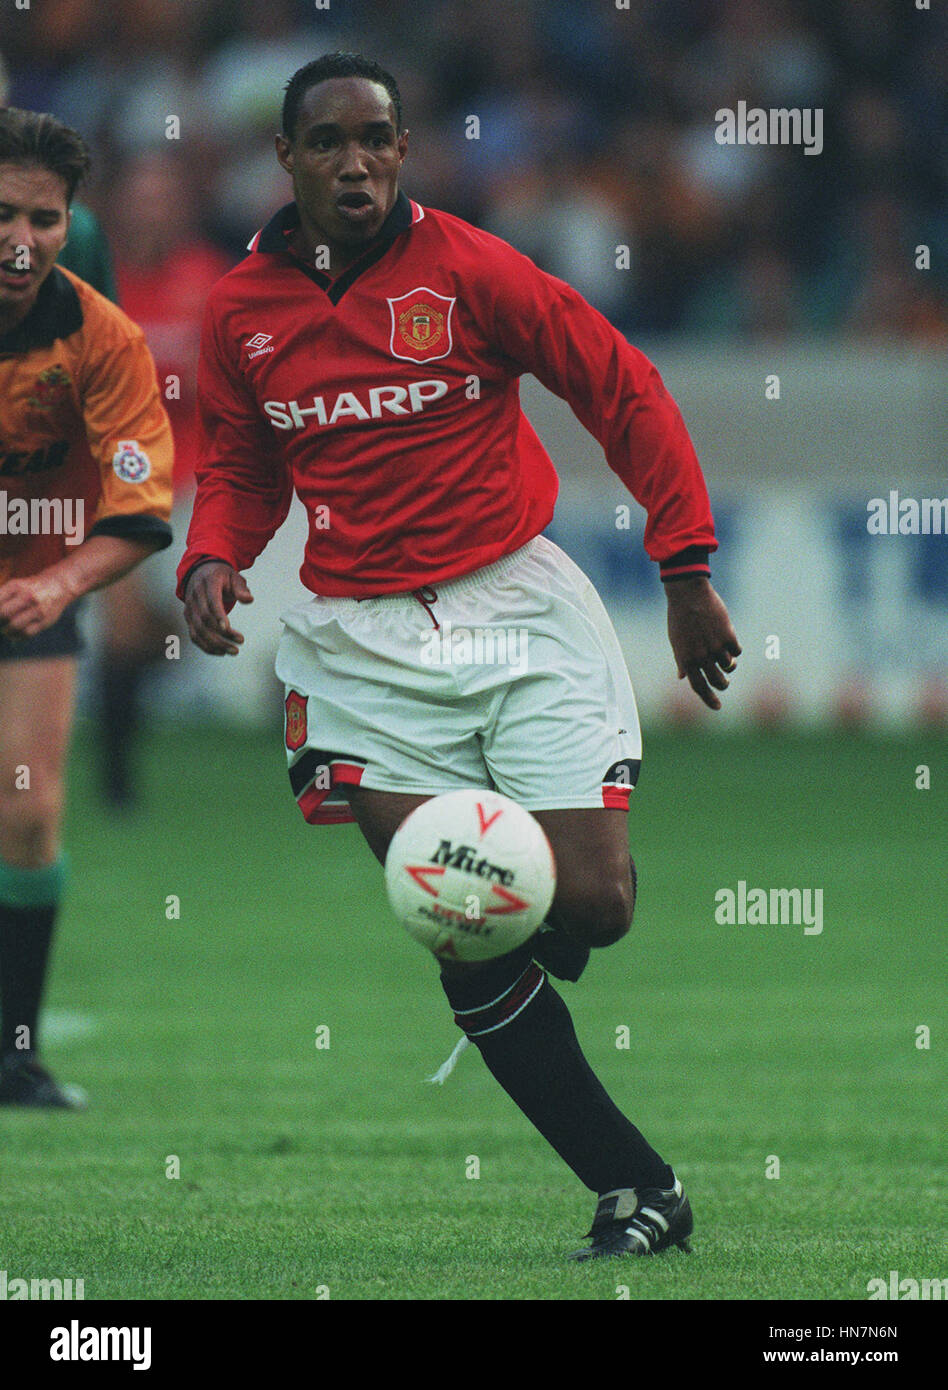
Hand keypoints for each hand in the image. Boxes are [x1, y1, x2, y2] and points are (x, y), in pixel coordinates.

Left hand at [0, 572, 73, 639]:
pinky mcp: (45, 621)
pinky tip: (14, 635)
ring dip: (6, 631)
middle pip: (4, 614)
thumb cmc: (31, 588)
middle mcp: (27, 596)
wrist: (58, 586)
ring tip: (6, 631)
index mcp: (16, 586)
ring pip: (14, 626)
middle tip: (1, 624)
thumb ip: (2, 597)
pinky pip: (27, 633)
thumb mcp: (15, 586)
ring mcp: (37, 609)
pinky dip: (17, 637)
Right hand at [183, 561, 252, 655]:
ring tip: (232, 650)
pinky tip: (220, 651)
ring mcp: (190, 608)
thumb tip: (248, 599)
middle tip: (238, 642)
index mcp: (208, 583)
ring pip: (198, 630)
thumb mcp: (234, 577)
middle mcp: (196, 596)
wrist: (201, 571)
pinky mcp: (189, 617)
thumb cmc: (220, 576)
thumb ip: (241, 589)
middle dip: (221, 634)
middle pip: (204, 619)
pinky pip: (194, 635)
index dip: (218, 616)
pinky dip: (206, 646)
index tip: (227, 628)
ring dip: (215, 644)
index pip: (211, 602)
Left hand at [665, 576, 740, 710]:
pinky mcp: (728, 636)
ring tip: (725, 658)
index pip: (699, 686)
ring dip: (729, 665)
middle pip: (718, 681)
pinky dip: (734, 648)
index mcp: (687, 660)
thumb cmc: (679, 617)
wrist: (688, 595)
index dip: (709, 699)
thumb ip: (681, 661)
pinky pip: (736, 651)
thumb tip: (682, 677)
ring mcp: (716, 647)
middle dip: (723, 685)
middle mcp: (702, 657)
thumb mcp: (676, 641)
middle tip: (724, 683)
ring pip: (729, 666)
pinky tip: (728, 639)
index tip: (718, 707)